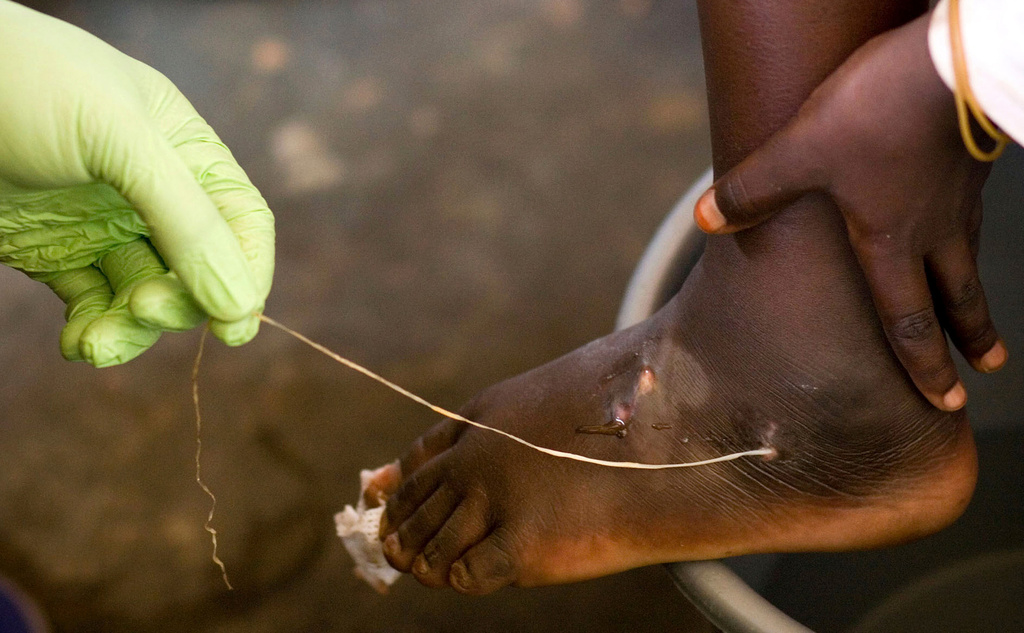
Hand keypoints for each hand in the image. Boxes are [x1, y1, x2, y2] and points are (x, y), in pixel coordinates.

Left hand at [0, 1, 274, 366]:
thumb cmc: (25, 83)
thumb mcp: (120, 139)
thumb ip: (185, 219)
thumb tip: (239, 304)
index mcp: (185, 151)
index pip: (241, 221)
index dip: (248, 273)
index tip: (234, 323)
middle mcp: (154, 193)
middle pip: (197, 268)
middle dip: (179, 301)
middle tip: (144, 309)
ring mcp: (105, 225)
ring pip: (145, 295)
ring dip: (132, 330)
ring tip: (97, 344)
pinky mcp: (58, 254)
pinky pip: (93, 304)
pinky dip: (93, 330)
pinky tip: (79, 343)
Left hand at [693, 13, 1004, 411]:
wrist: (948, 61)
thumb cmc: (875, 113)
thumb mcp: (799, 152)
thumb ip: (753, 189)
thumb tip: (708, 217)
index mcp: (891, 243)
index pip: (910, 319)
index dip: (925, 365)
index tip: (945, 400)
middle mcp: (934, 230)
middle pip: (957, 298)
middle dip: (969, 339)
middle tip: (983, 370)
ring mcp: (958, 198)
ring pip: (971, 259)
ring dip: (976, 294)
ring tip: (982, 315)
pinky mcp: (971, 161)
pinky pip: (970, 214)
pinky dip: (967, 236)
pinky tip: (960, 222)